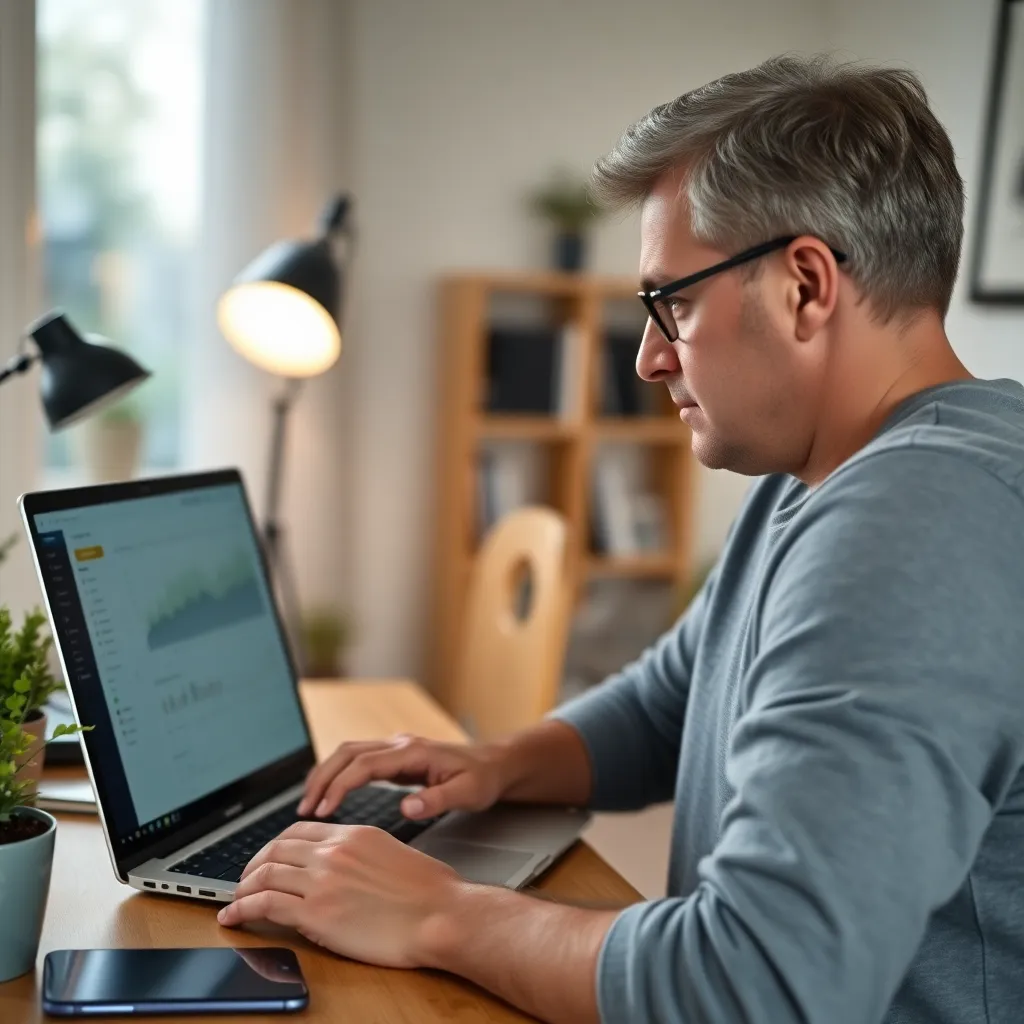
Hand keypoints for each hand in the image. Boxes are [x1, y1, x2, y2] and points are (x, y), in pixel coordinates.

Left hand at [217, 821, 466, 968]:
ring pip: (265, 874)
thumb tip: (352, 870)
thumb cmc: (432, 893)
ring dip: (243, 887)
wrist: (442, 913)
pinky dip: (241, 909)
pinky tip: (233, 917)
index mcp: (354, 833)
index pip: (300, 830)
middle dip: (253, 864)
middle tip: (245, 880)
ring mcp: (323, 879)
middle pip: (276, 848)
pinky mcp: (316, 911)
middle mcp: (334, 850)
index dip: (276, 845)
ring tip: (234, 900)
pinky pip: (265, 904)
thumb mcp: (394, 854)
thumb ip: (365, 855)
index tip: (268, 859)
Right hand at [298, 733, 510, 819]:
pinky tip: (328, 796)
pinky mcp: (394, 758)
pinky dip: (338, 776)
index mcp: (413, 752)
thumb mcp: (468, 793)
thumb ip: (438, 801)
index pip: (364, 765)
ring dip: (325, 775)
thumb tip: (406, 808)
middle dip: (321, 778)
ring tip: (309, 806)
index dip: (339, 786)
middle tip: (304, 810)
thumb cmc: (483, 780)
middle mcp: (399, 745)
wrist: (495, 765)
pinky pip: (357, 762)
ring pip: (348, 754)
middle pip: (347, 753)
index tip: (322, 810)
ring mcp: (395, 749)